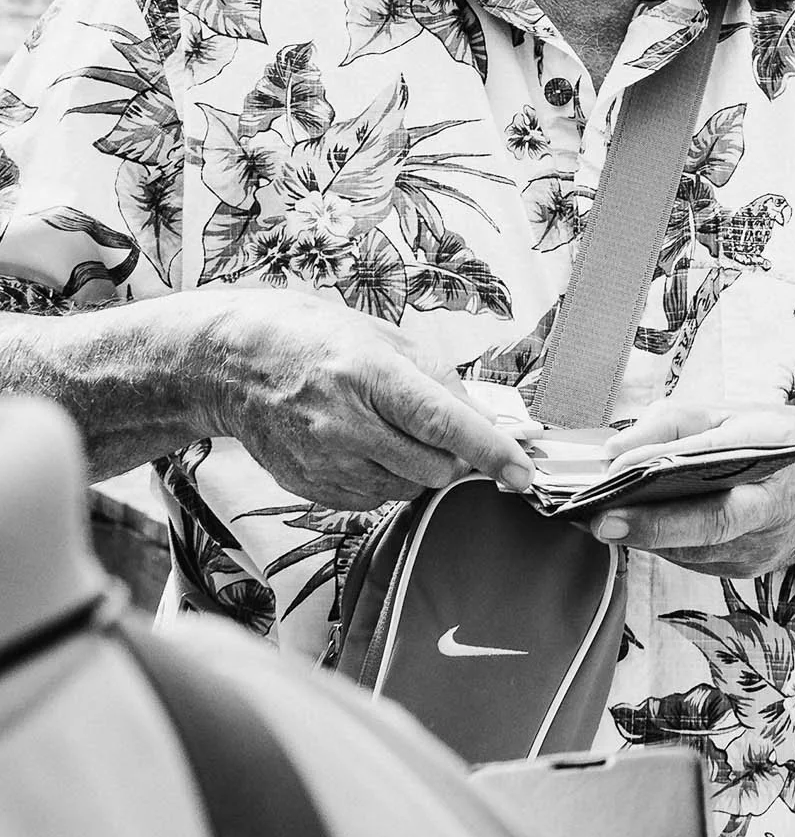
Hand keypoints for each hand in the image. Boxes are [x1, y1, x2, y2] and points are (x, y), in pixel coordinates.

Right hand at [203, 289, 538, 511]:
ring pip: (407, 489)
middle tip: (440, 429)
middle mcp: (345, 424)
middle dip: (455, 456)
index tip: (523, 473)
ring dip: (418, 468)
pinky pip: (374, 500)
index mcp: (368, 374)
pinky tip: (361, 444)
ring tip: (387, 428)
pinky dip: (385, 479)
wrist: (231, 364)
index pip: (444, 424)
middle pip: (434, 467)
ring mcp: (324, 462)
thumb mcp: (380, 336)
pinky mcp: (309, 489)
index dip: (491, 451)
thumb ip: (436, 377)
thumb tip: (484, 418)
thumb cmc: (311, 337)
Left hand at [590, 402, 794, 578]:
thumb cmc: (787, 442)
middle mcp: (773, 506)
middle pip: (709, 524)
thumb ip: (677, 423)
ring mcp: (762, 547)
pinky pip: (695, 559)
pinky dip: (661, 543)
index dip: (666, 465)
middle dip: (651, 523)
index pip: (717, 458)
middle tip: (599, 516)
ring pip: (695, 548)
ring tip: (595, 516)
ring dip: (645, 536)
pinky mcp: (746, 569)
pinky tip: (630, 526)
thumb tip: (616, 448)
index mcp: (776, 451)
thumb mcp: (739, 412)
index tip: (617, 466)